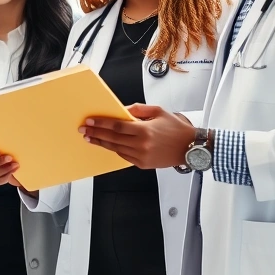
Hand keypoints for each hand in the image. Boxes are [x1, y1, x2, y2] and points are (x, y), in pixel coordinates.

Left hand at [80, 103, 195, 169]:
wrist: (190, 148)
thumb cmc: (176, 129)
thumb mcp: (158, 111)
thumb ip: (138, 110)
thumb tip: (122, 110)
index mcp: (145, 130)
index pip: (117, 126)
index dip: (101, 124)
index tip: (90, 121)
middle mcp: (142, 145)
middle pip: (113, 139)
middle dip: (96, 133)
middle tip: (84, 130)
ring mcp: (142, 156)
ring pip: (116, 149)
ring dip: (102, 143)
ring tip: (91, 138)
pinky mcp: (143, 165)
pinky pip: (124, 156)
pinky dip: (115, 150)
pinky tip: (107, 145)